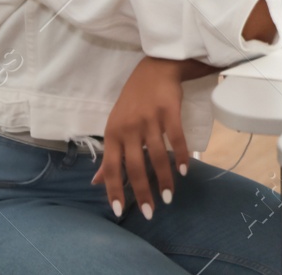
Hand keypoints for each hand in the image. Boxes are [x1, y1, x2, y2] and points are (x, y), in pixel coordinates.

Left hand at [91, 56, 190, 220]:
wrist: (155, 69)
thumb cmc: (133, 101)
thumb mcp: (116, 126)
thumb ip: (110, 155)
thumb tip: (96, 182)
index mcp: (112, 134)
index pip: (111, 167)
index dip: (114, 190)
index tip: (120, 211)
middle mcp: (128, 128)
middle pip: (134, 166)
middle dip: (142, 192)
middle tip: (150, 212)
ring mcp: (149, 119)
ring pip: (157, 156)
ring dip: (163, 179)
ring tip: (168, 197)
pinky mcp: (169, 111)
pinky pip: (176, 138)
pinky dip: (182, 155)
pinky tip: (185, 170)